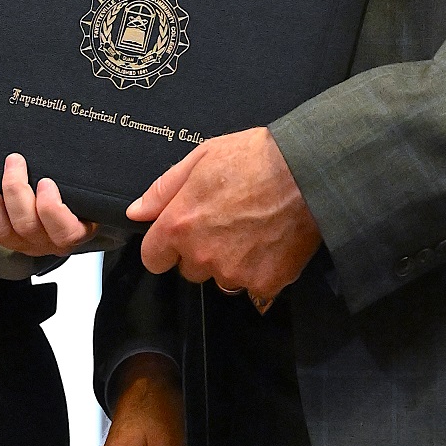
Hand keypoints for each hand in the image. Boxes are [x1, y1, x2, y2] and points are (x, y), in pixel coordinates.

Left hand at [0, 154, 96, 256]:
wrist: (64, 220)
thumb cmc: (79, 203)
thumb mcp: (92, 198)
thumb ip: (89, 186)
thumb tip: (86, 154)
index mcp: (70, 233)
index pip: (62, 229)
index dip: (51, 208)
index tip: (46, 182)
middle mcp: (41, 242)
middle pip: (25, 223)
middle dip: (15, 189)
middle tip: (14, 160)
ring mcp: (15, 240)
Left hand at [128, 126, 320, 308]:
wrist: (307, 171)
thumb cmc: (254, 158)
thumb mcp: (200, 159)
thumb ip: (163, 190)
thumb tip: (137, 212)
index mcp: (179, 226)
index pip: (153, 259)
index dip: (164, 246)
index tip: (179, 236)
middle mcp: (202, 256)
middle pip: (189, 270)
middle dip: (201, 251)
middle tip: (225, 222)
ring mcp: (235, 273)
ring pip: (222, 279)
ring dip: (230, 262)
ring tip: (252, 230)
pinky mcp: (266, 284)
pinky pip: (254, 287)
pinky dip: (261, 270)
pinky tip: (271, 242)